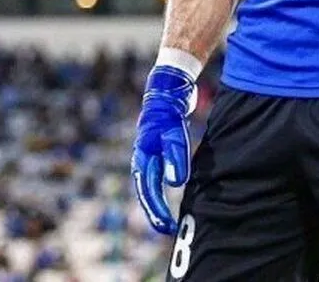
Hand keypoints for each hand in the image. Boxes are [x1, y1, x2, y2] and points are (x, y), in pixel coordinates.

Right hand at [131, 65, 196, 234]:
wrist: (167, 89)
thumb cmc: (169, 112)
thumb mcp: (173, 133)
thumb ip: (176, 156)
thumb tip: (176, 183)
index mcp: (142, 156)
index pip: (148, 189)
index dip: (156, 209)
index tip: (165, 226)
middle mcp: (142, 157)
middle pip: (147, 190)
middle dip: (155, 210)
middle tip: (166, 229)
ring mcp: (148, 152)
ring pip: (151, 183)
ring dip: (158, 201)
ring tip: (168, 218)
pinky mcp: (158, 148)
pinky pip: (157, 174)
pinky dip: (163, 187)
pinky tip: (174, 194)